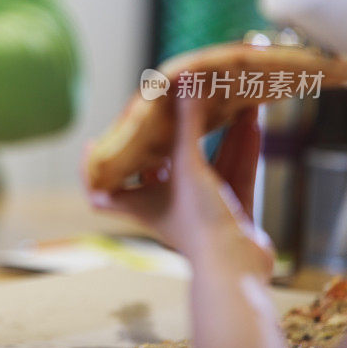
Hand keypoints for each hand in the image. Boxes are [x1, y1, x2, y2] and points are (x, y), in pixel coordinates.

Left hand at [88, 98, 272, 275]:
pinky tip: (254, 124)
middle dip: (173, 136)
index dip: (95, 168)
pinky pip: (235, 174)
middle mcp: (168, 205)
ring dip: (220, 136)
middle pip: (162, 166)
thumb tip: (185, 79)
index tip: (93, 143)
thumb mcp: (188, 164)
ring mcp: (201, 209)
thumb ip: (187, 123)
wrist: (237, 268)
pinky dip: (243, 150)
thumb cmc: (198, 221)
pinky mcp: (232, 213)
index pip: (104, 190)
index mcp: (143, 202)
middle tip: (175, 105)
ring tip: (229, 104)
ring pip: (208, 165)